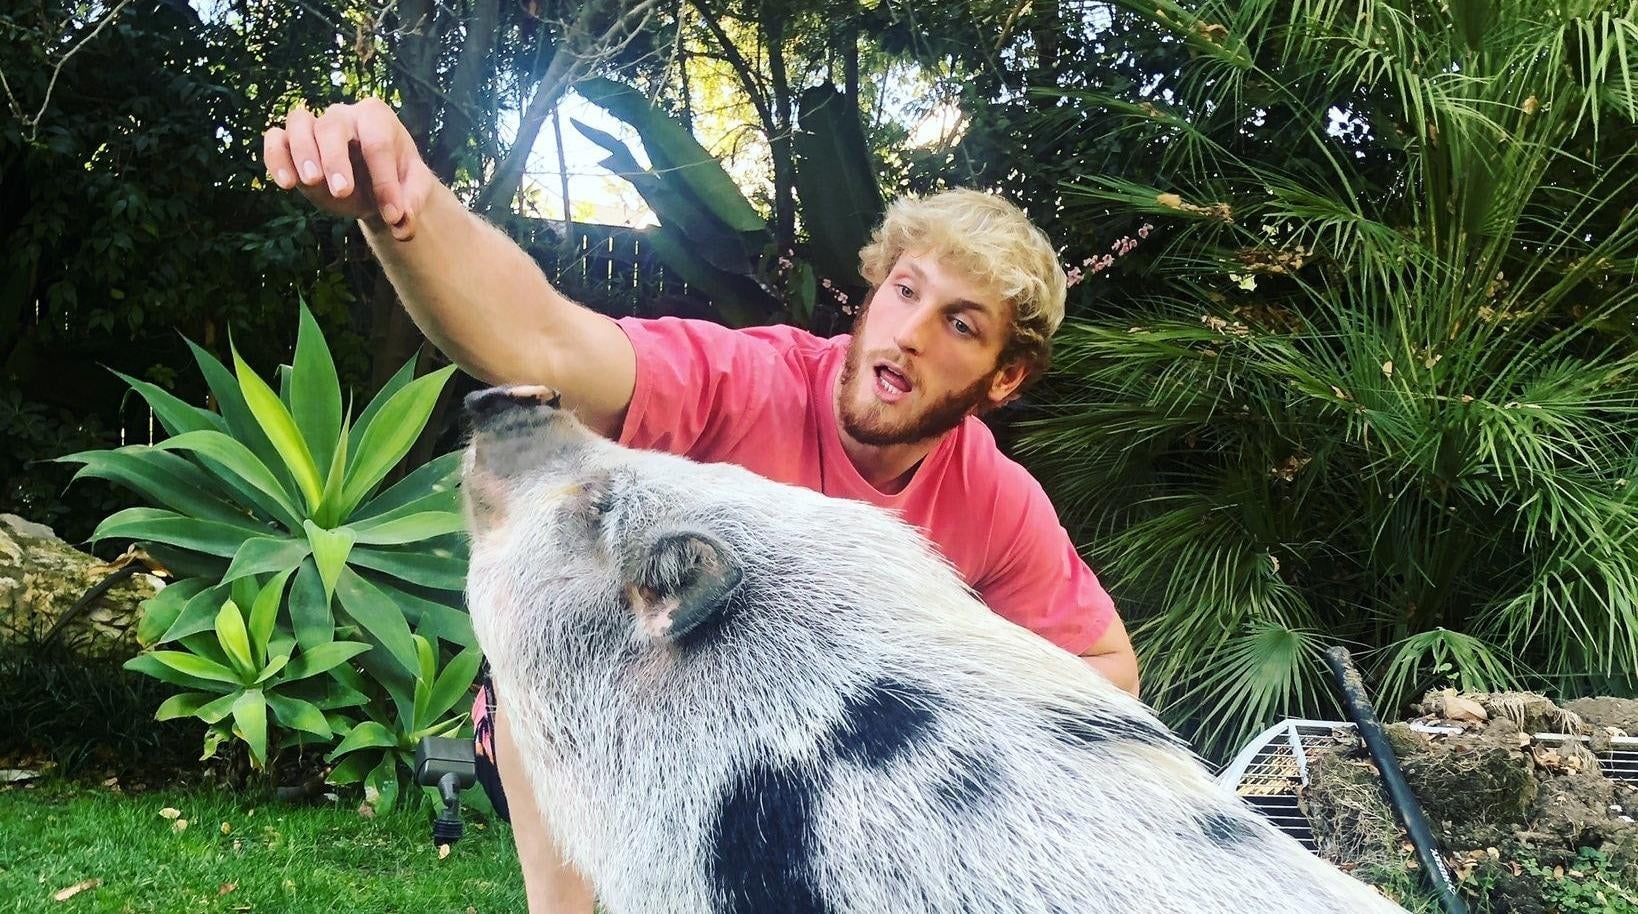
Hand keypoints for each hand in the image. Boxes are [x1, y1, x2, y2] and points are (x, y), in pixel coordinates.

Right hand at [262, 98, 434, 240]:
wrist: (374, 183)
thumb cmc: (397, 179)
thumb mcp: (414, 189)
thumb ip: (412, 203)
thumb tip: (402, 225)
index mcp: (377, 118)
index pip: (378, 143)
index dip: (385, 180)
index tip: (393, 215)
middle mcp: (343, 115)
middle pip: (332, 126)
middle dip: (335, 159)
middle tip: (343, 192)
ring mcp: (314, 125)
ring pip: (298, 122)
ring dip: (301, 152)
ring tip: (310, 182)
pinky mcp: (291, 142)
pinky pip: (275, 138)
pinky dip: (275, 157)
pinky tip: (287, 183)